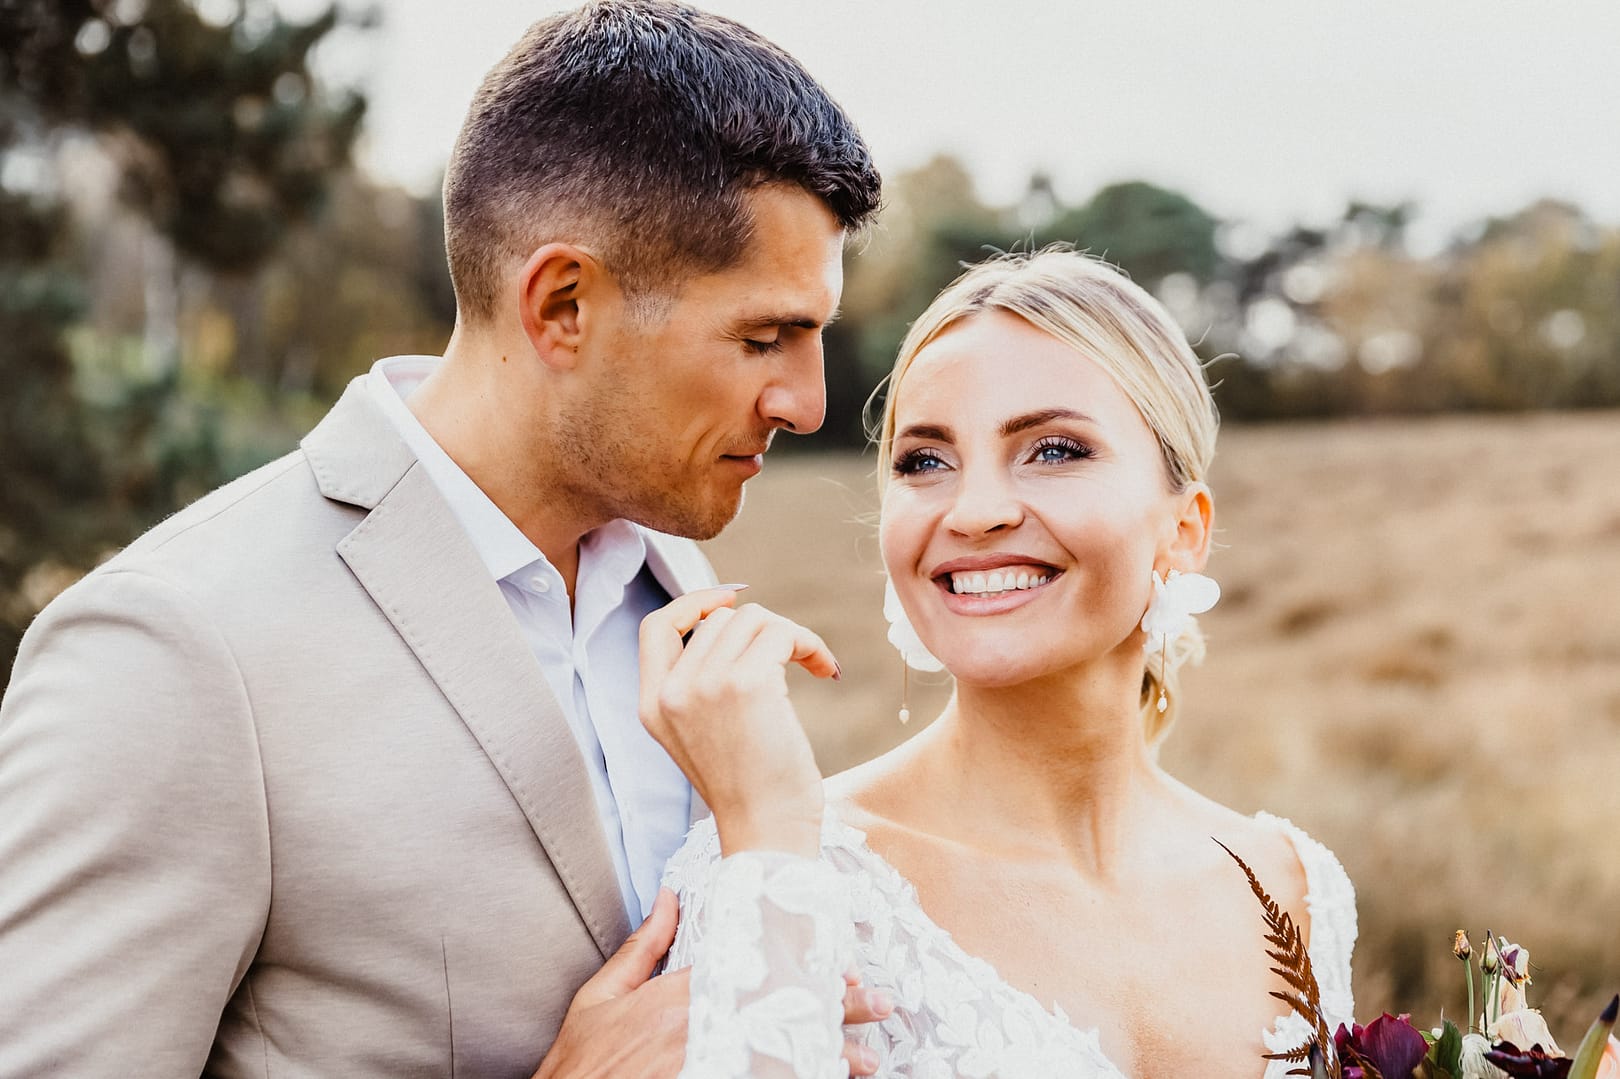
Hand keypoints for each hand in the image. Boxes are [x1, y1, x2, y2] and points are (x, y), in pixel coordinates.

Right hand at [534, 889, 889, 1077]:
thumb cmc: (578, 1061)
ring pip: (780, 1057)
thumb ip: (642, 947)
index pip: (752, 971)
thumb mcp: (600, 996)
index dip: (801, 968)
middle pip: (778, 1014)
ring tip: (867, 1061)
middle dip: (833, 1011)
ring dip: (827, 1060)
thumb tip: (672, 896)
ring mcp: (704, 1069)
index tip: (841, 964)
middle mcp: (698, 1032)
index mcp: (677, 998)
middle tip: (878, 1007)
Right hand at [639, 587, 838, 858]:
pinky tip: (826, 671)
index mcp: (651, 705)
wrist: (767, 833)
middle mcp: (671, 691)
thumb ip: (699, 684)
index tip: (731, 599)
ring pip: (752, 619)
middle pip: (719, 619)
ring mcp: (705, 685)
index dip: (694, 603)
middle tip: (796, 658)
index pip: (655, 626)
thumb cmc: (750, 789)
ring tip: (814, 665)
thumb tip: (732, 616)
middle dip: (764, 630)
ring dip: (791, 635)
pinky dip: (810, 643)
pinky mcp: (746, 684)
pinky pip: (782, 633)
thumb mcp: (701, 735)